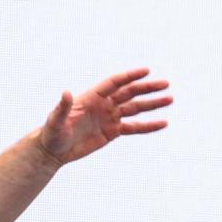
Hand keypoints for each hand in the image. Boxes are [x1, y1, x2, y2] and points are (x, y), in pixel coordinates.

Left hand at [37, 67, 171, 165]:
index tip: (146, 71)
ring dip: (152, 104)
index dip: (130, 76)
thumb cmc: (52, 133)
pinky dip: (148, 126)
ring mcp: (109, 117)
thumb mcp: (56, 120)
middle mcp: (103, 104)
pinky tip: (163, 123)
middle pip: (129, 93)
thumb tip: (66, 93)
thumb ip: (63, 107)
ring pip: (135, 108)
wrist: (54, 150)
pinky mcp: (112, 132)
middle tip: (165, 84)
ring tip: (170, 99)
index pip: (114, 83)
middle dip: (147, 88)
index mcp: (92, 97)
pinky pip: (134, 128)